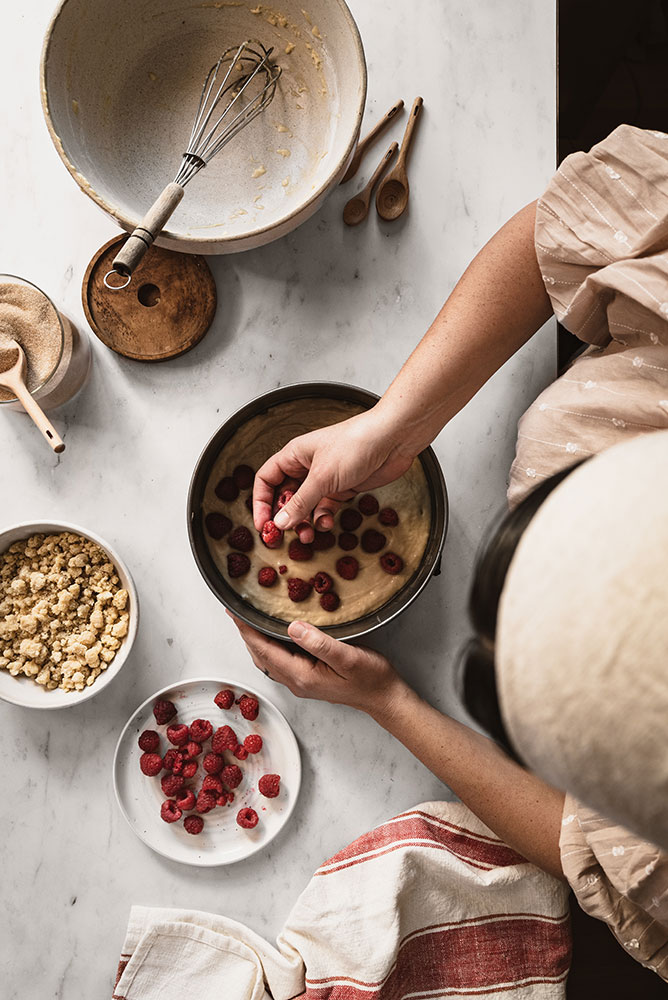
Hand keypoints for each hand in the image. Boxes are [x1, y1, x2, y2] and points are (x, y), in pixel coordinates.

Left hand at [228, 612, 405, 717]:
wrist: (384, 698)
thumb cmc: (371, 679)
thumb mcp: (348, 657)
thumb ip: (320, 643)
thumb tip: (293, 627)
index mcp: (301, 675)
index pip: (264, 649)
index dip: (246, 630)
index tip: (234, 611)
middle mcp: (296, 681)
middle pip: (261, 655)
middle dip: (246, 633)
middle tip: (236, 610)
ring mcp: (301, 682)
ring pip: (268, 659)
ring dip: (256, 640)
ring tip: (249, 620)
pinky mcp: (308, 679)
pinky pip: (280, 661)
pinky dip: (269, 646)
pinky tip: (274, 635)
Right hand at [251, 406, 414, 535]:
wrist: (392, 439)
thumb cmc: (355, 445)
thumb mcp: (322, 477)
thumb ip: (300, 503)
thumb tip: (279, 523)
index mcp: (294, 455)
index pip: (267, 480)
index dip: (261, 502)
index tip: (263, 525)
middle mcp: (306, 466)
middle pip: (285, 496)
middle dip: (284, 517)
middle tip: (284, 537)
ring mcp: (325, 478)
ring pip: (305, 505)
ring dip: (304, 522)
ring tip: (308, 535)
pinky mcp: (342, 488)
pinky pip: (325, 508)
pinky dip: (323, 518)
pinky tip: (328, 524)